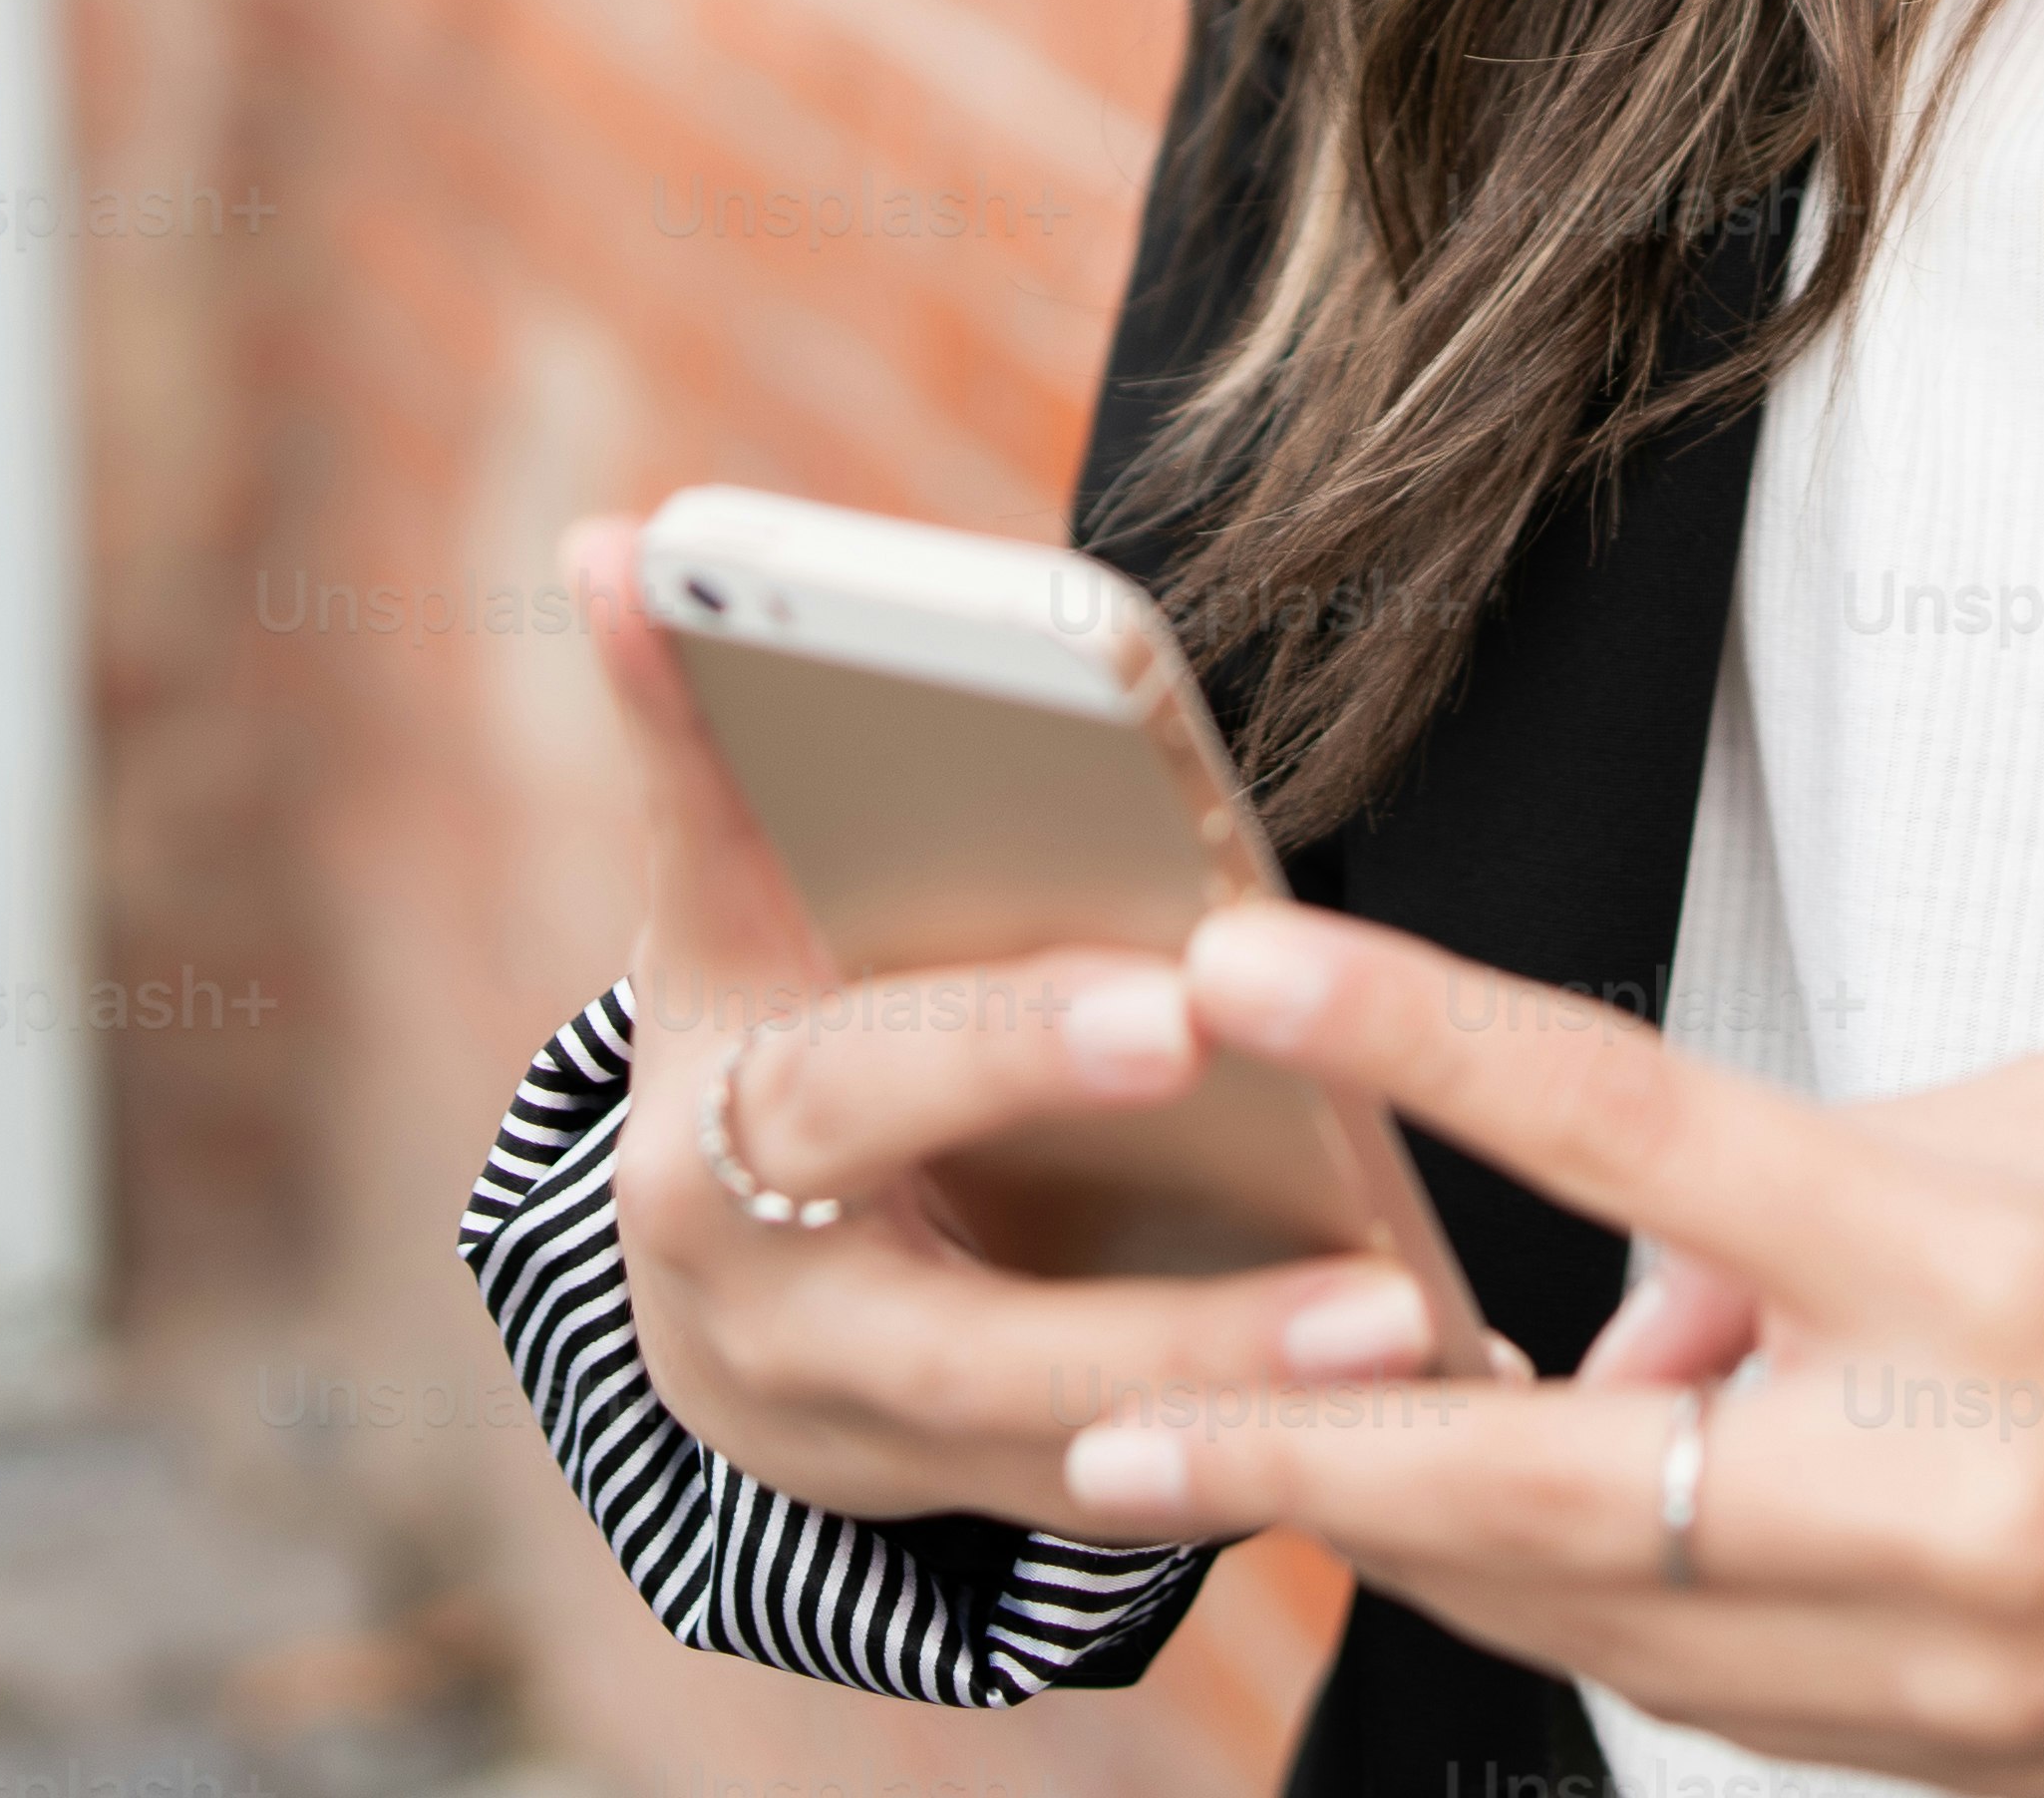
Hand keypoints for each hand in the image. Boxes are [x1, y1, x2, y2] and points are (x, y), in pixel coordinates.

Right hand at [562, 512, 1452, 1530]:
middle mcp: (765, 1305)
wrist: (709, 1291)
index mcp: (714, 1132)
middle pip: (960, 1321)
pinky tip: (1422, 1413)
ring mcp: (859, 1432)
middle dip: (1145, 1279)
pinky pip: (1120, 1508)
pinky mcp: (963, 1508)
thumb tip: (621, 535)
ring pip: (1055, 1436)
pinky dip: (1259, 1470)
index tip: (1175, 1002)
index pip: (850, 1083)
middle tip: (1330, 1201)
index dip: (1000, 1047)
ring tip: (1408, 1321)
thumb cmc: (760, 1036)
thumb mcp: (719, 911)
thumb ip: (694, 737)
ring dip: (1231, 1391)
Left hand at [1057, 902, 2043, 1797]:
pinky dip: (1590, 1597)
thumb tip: (1637, 1298)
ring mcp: (1939, 1666)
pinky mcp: (1948, 1775)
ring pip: (1585, 1604)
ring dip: (1419, 1522)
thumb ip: (1826, 1194)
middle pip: (1535, 1464)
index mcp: (1985, 1274)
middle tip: (1103, 1394)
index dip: (1416, 1037)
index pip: (1633, 1131)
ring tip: (1261, 1445)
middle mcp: (1942, 1489)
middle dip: (1296, 1436)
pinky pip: (1698, 1684)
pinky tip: (1526, 1527)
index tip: (1239, 964)